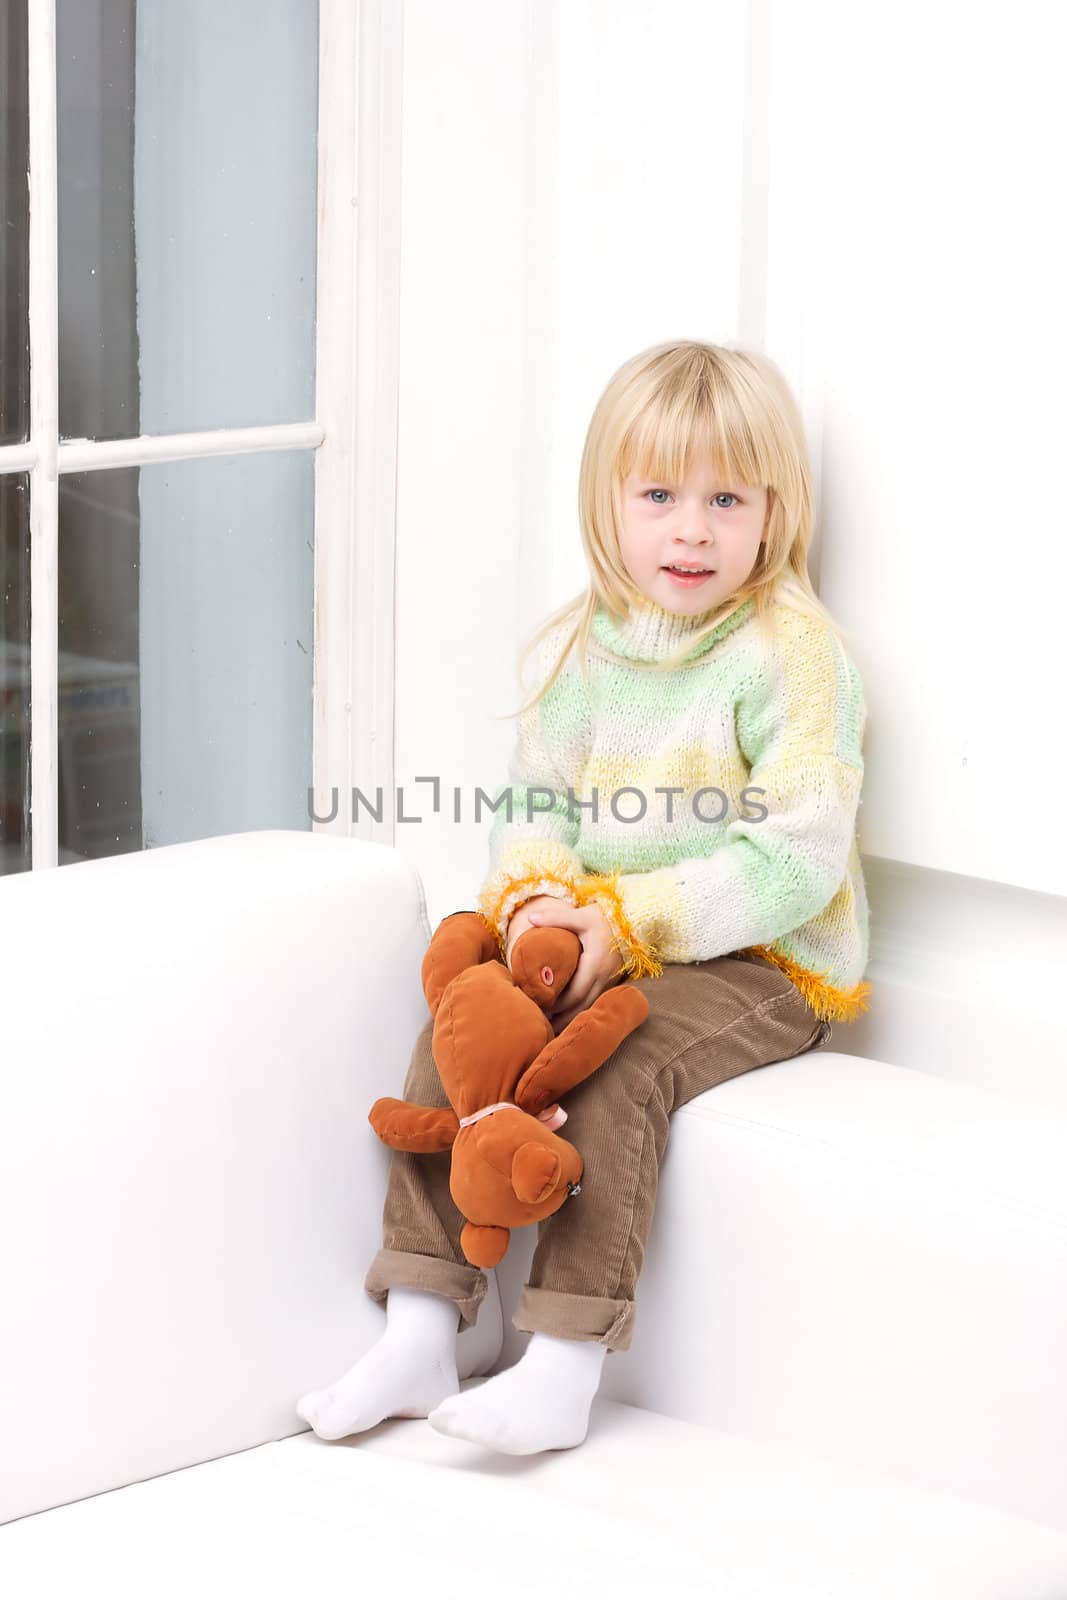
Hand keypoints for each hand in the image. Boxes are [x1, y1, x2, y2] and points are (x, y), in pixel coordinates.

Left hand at [513, 898, 623, 1033]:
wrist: (633, 920)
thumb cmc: (605, 918)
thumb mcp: (582, 915)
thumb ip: (556, 917)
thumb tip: (530, 918)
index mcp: (595, 963)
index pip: (576, 992)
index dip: (559, 1004)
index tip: (542, 1009)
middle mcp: (604, 976)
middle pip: (583, 1005)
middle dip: (564, 1016)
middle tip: (544, 1024)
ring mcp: (610, 980)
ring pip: (591, 1005)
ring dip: (574, 1016)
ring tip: (554, 1026)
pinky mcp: (612, 980)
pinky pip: (596, 999)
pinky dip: (583, 1008)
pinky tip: (570, 1013)